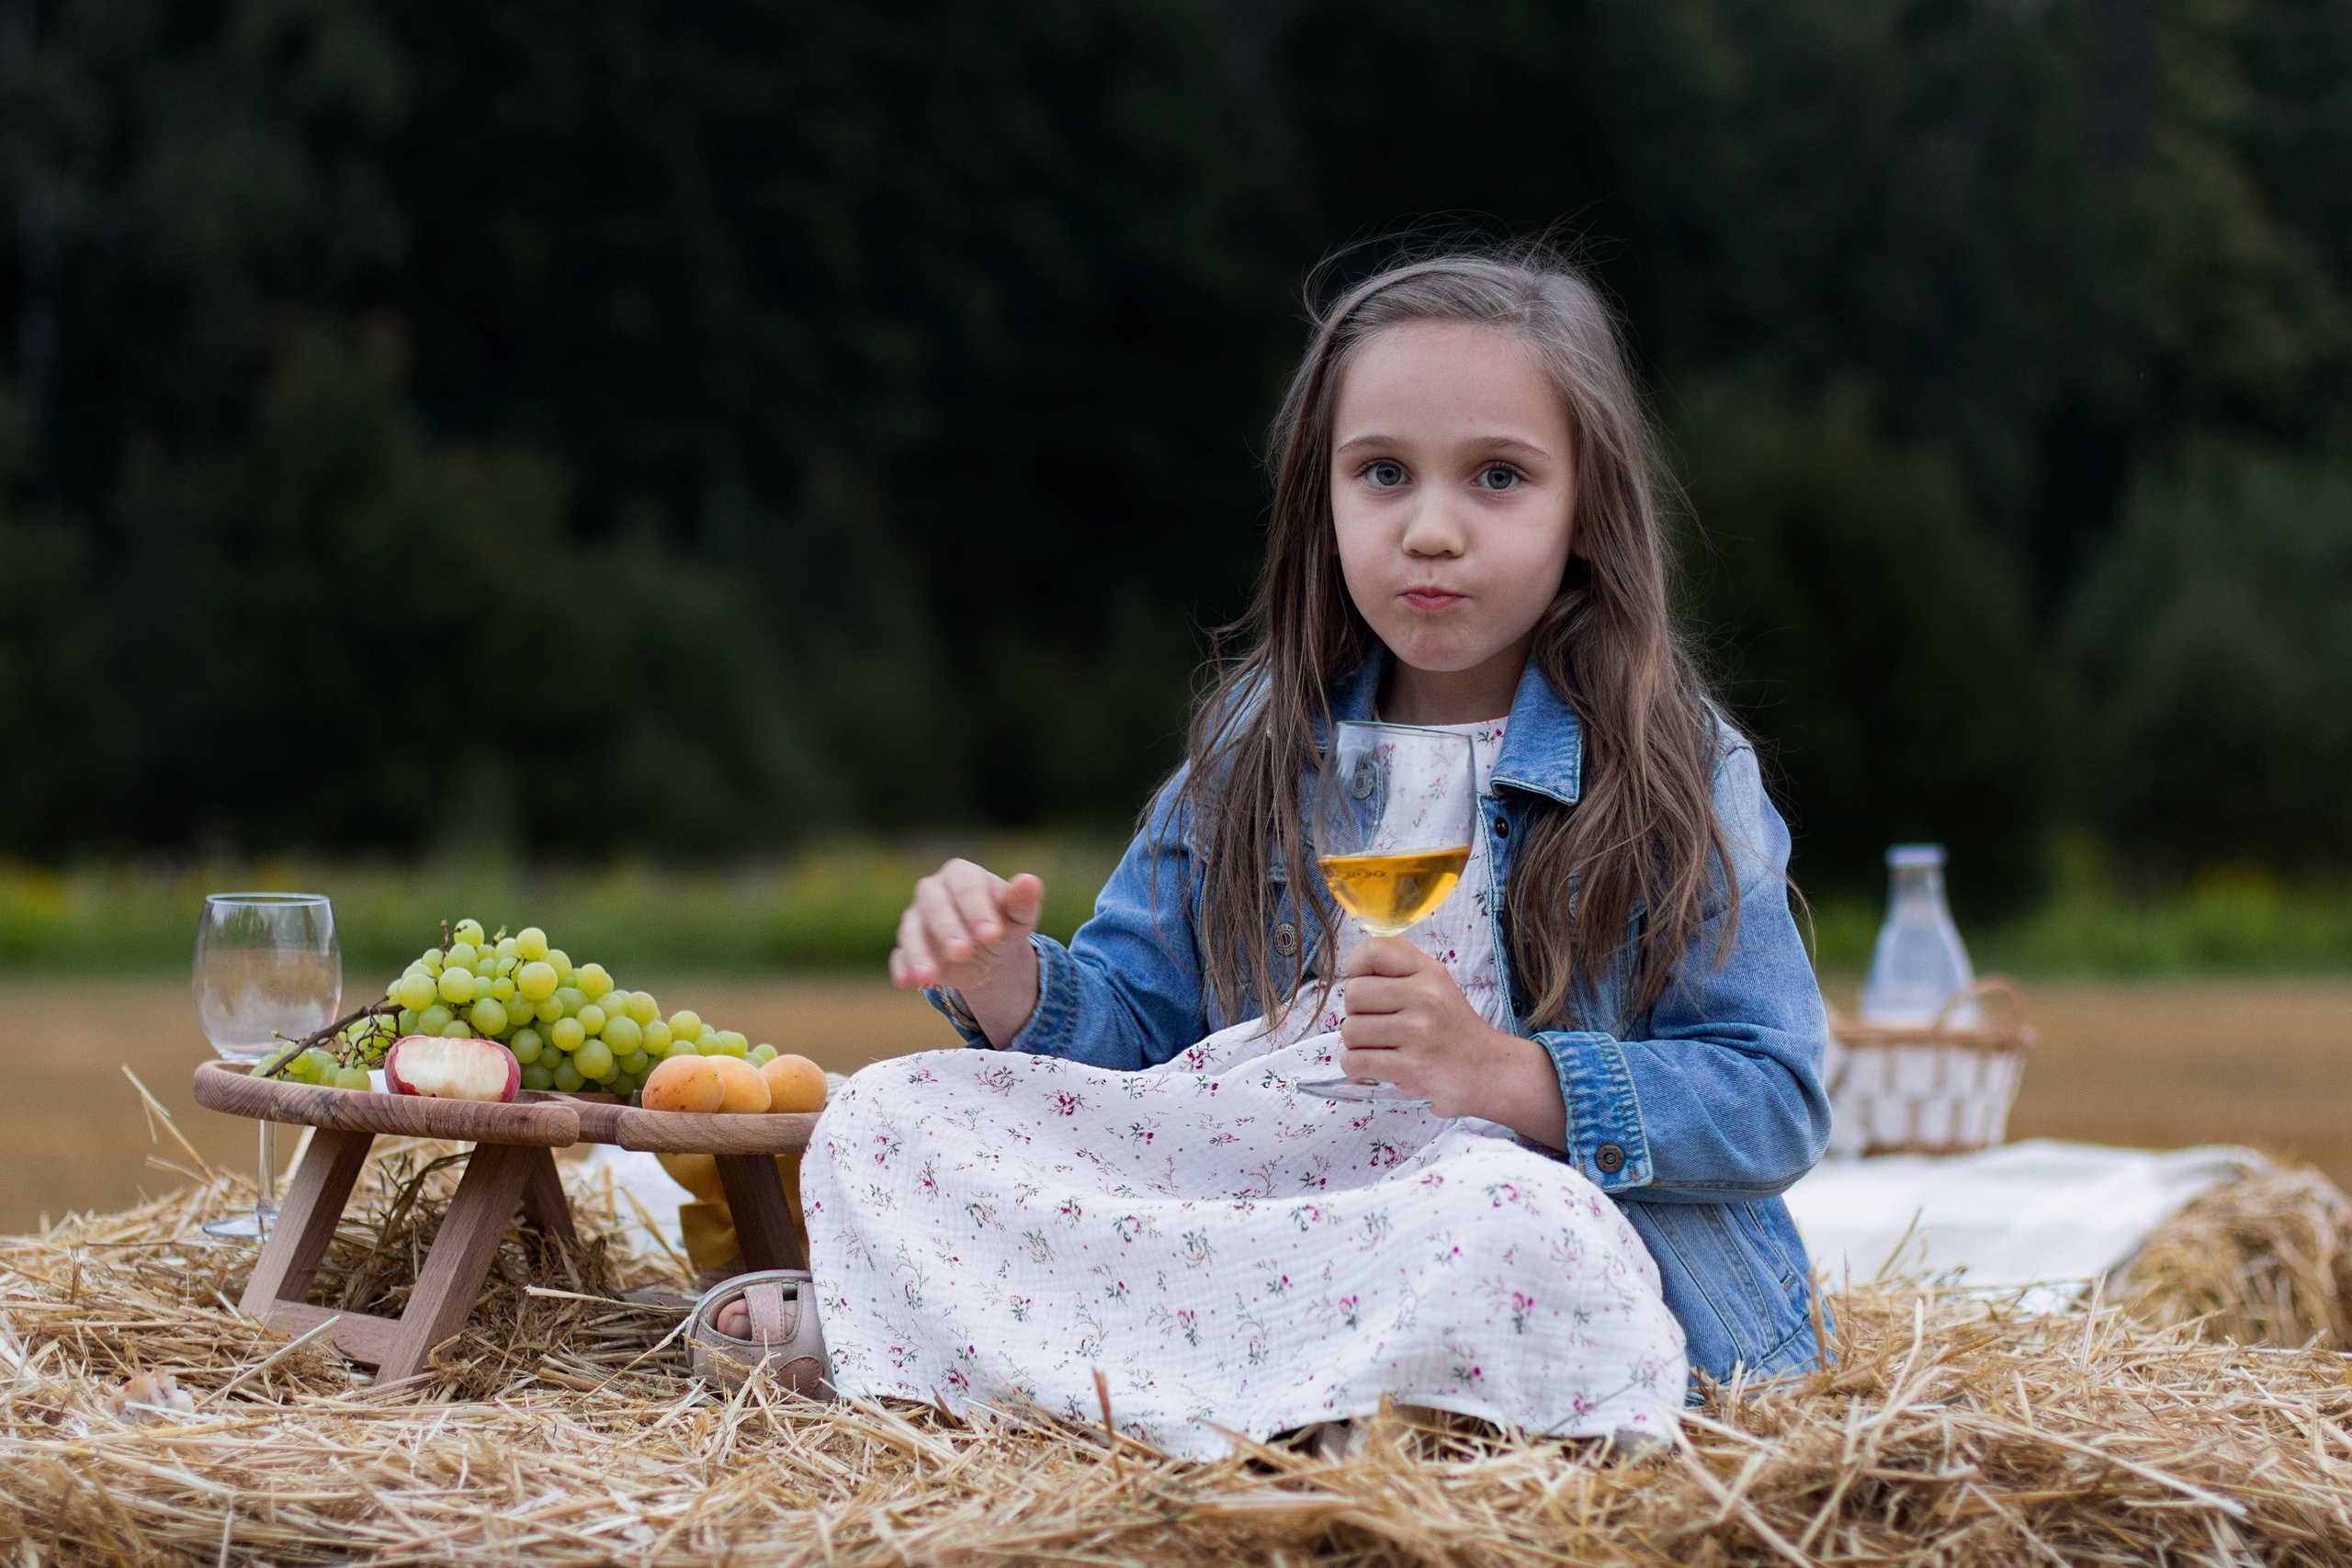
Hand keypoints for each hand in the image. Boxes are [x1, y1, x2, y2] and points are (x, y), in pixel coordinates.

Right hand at [888, 859, 1044, 1046]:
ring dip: (919, 953)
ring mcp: (916, 917)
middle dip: (947, 929)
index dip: (977, 910)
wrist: (988, 950)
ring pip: (911, 930)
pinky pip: (899, 955)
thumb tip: (1030, 882)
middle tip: (961, 952)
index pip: (967, 887)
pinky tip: (907, 982)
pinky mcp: (906, 946)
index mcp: (962, 875)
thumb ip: (1023, 901)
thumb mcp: (1019, 916)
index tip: (992, 934)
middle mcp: (933, 890)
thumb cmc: (1004, 923)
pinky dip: (903, 968)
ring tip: (929, 976)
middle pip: (934, 904)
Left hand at [1337, 937, 1566, 1144]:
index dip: (1355, 967)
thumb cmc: (1453, 1028)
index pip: (1374, 951)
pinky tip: (1373, 1067)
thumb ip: (1400, 967)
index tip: (1362, 983)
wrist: (1489, 1071)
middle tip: (1377, 1025)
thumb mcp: (1437, 984)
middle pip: (1353, 993)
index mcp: (1430, 973)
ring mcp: (1419, 1033)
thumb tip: (1351, 966)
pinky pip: (1355, 1061)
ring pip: (1350, 1030)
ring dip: (1356, 1044)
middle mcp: (1426, 998)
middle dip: (1356, 1013)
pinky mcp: (1412, 1068)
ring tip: (1381, 1048)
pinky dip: (1355, 1067)